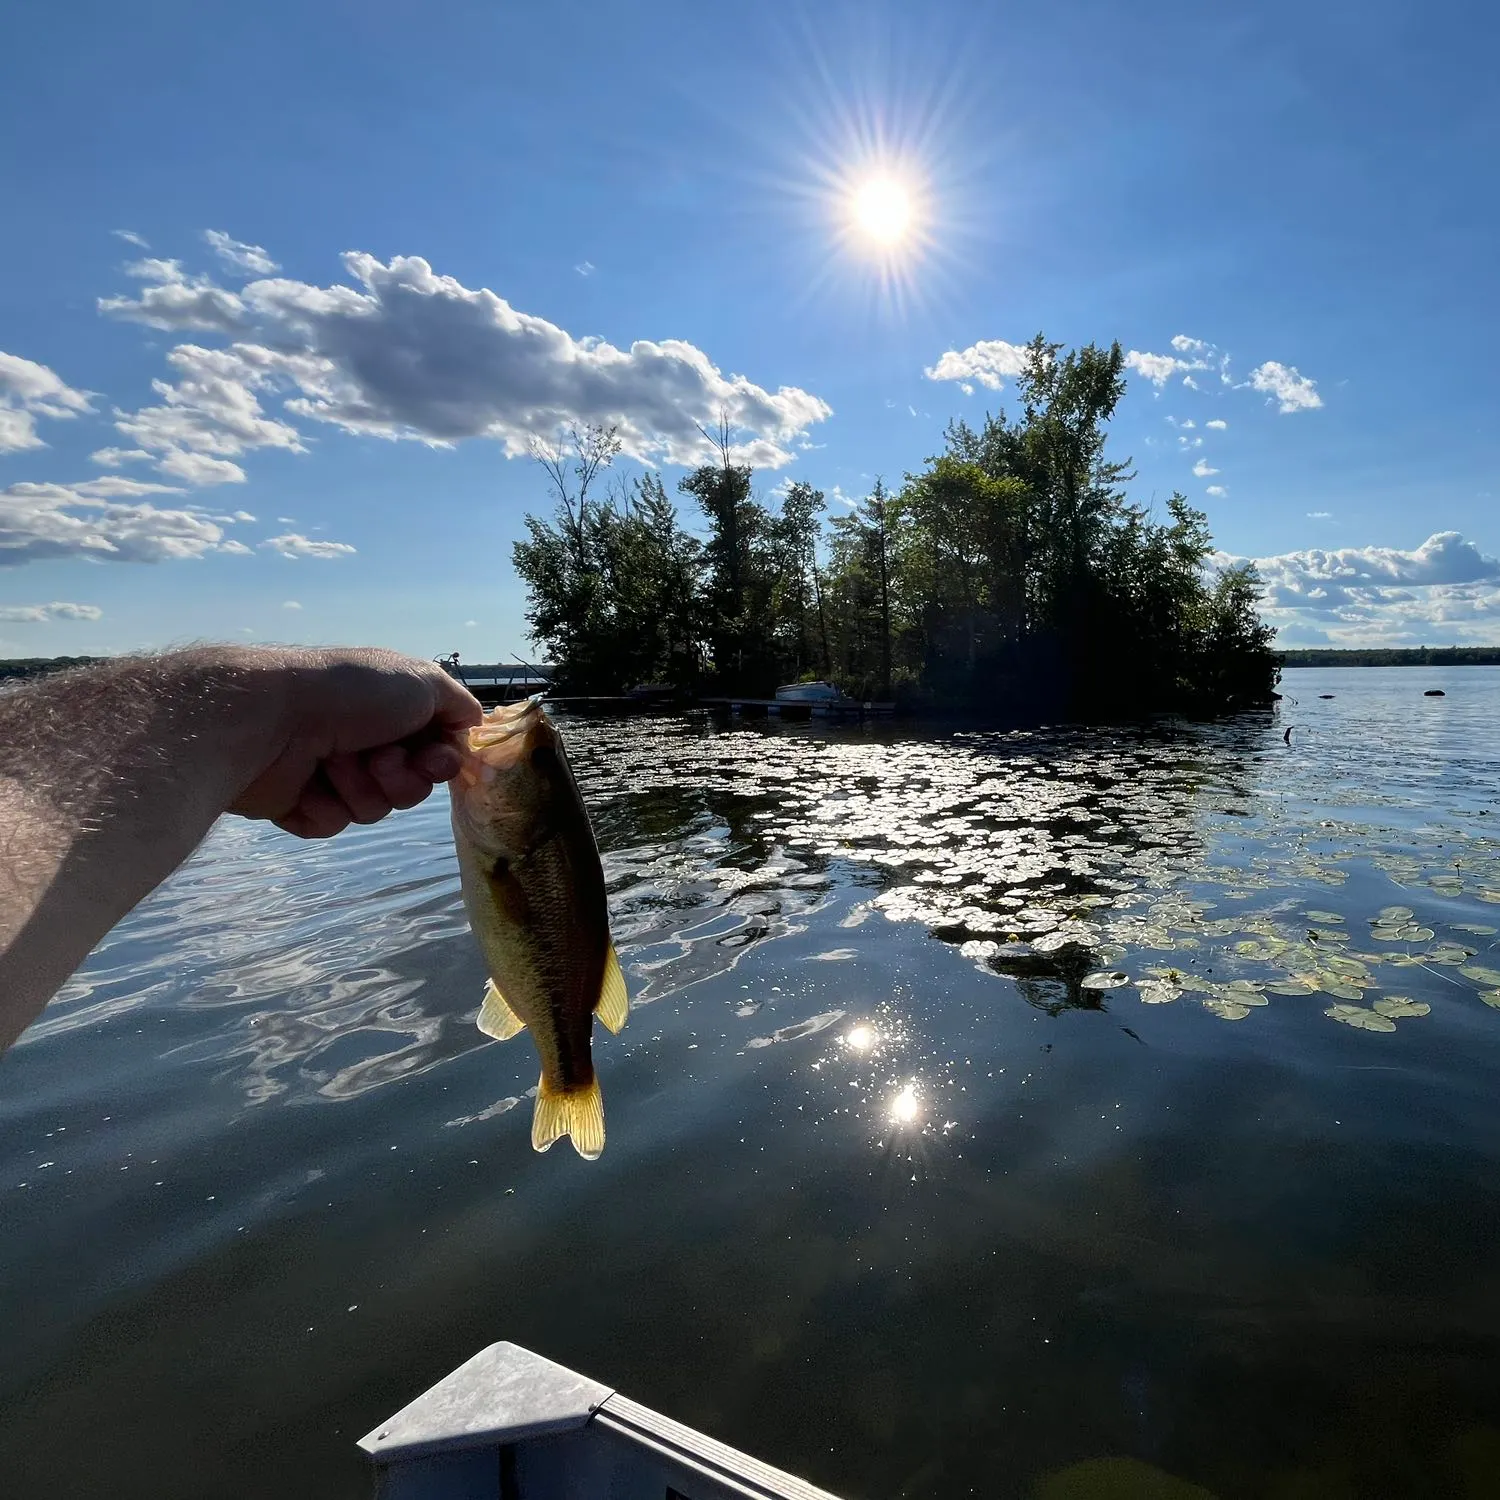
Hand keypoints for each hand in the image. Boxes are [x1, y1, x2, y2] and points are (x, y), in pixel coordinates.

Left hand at [226, 647, 482, 838]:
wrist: (273, 719)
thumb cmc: (351, 693)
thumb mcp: (422, 680)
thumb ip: (458, 704)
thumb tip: (472, 725)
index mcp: (393, 711)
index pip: (438, 752)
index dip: (443, 761)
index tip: (436, 758)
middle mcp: (366, 740)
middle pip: (412, 787)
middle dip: (401, 777)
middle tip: (379, 756)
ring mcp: (333, 774)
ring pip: (375, 808)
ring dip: (361, 787)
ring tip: (334, 762)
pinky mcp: (301, 805)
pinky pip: (335, 824)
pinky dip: (325, 805)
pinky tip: (307, 783)